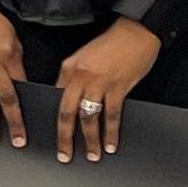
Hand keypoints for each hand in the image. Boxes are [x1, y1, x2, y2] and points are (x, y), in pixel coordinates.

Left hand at [51, 18, 161, 163]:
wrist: (136, 31)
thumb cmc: (111, 42)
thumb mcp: (84, 55)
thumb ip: (74, 76)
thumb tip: (68, 97)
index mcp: (69, 68)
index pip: (55, 98)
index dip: (52, 118)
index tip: (50, 135)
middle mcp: (81, 77)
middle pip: (67, 113)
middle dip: (65, 137)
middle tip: (64, 155)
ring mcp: (99, 84)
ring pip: (89, 118)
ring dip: (90, 140)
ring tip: (92, 155)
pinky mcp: (118, 88)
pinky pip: (112, 116)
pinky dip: (111, 132)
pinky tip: (111, 144)